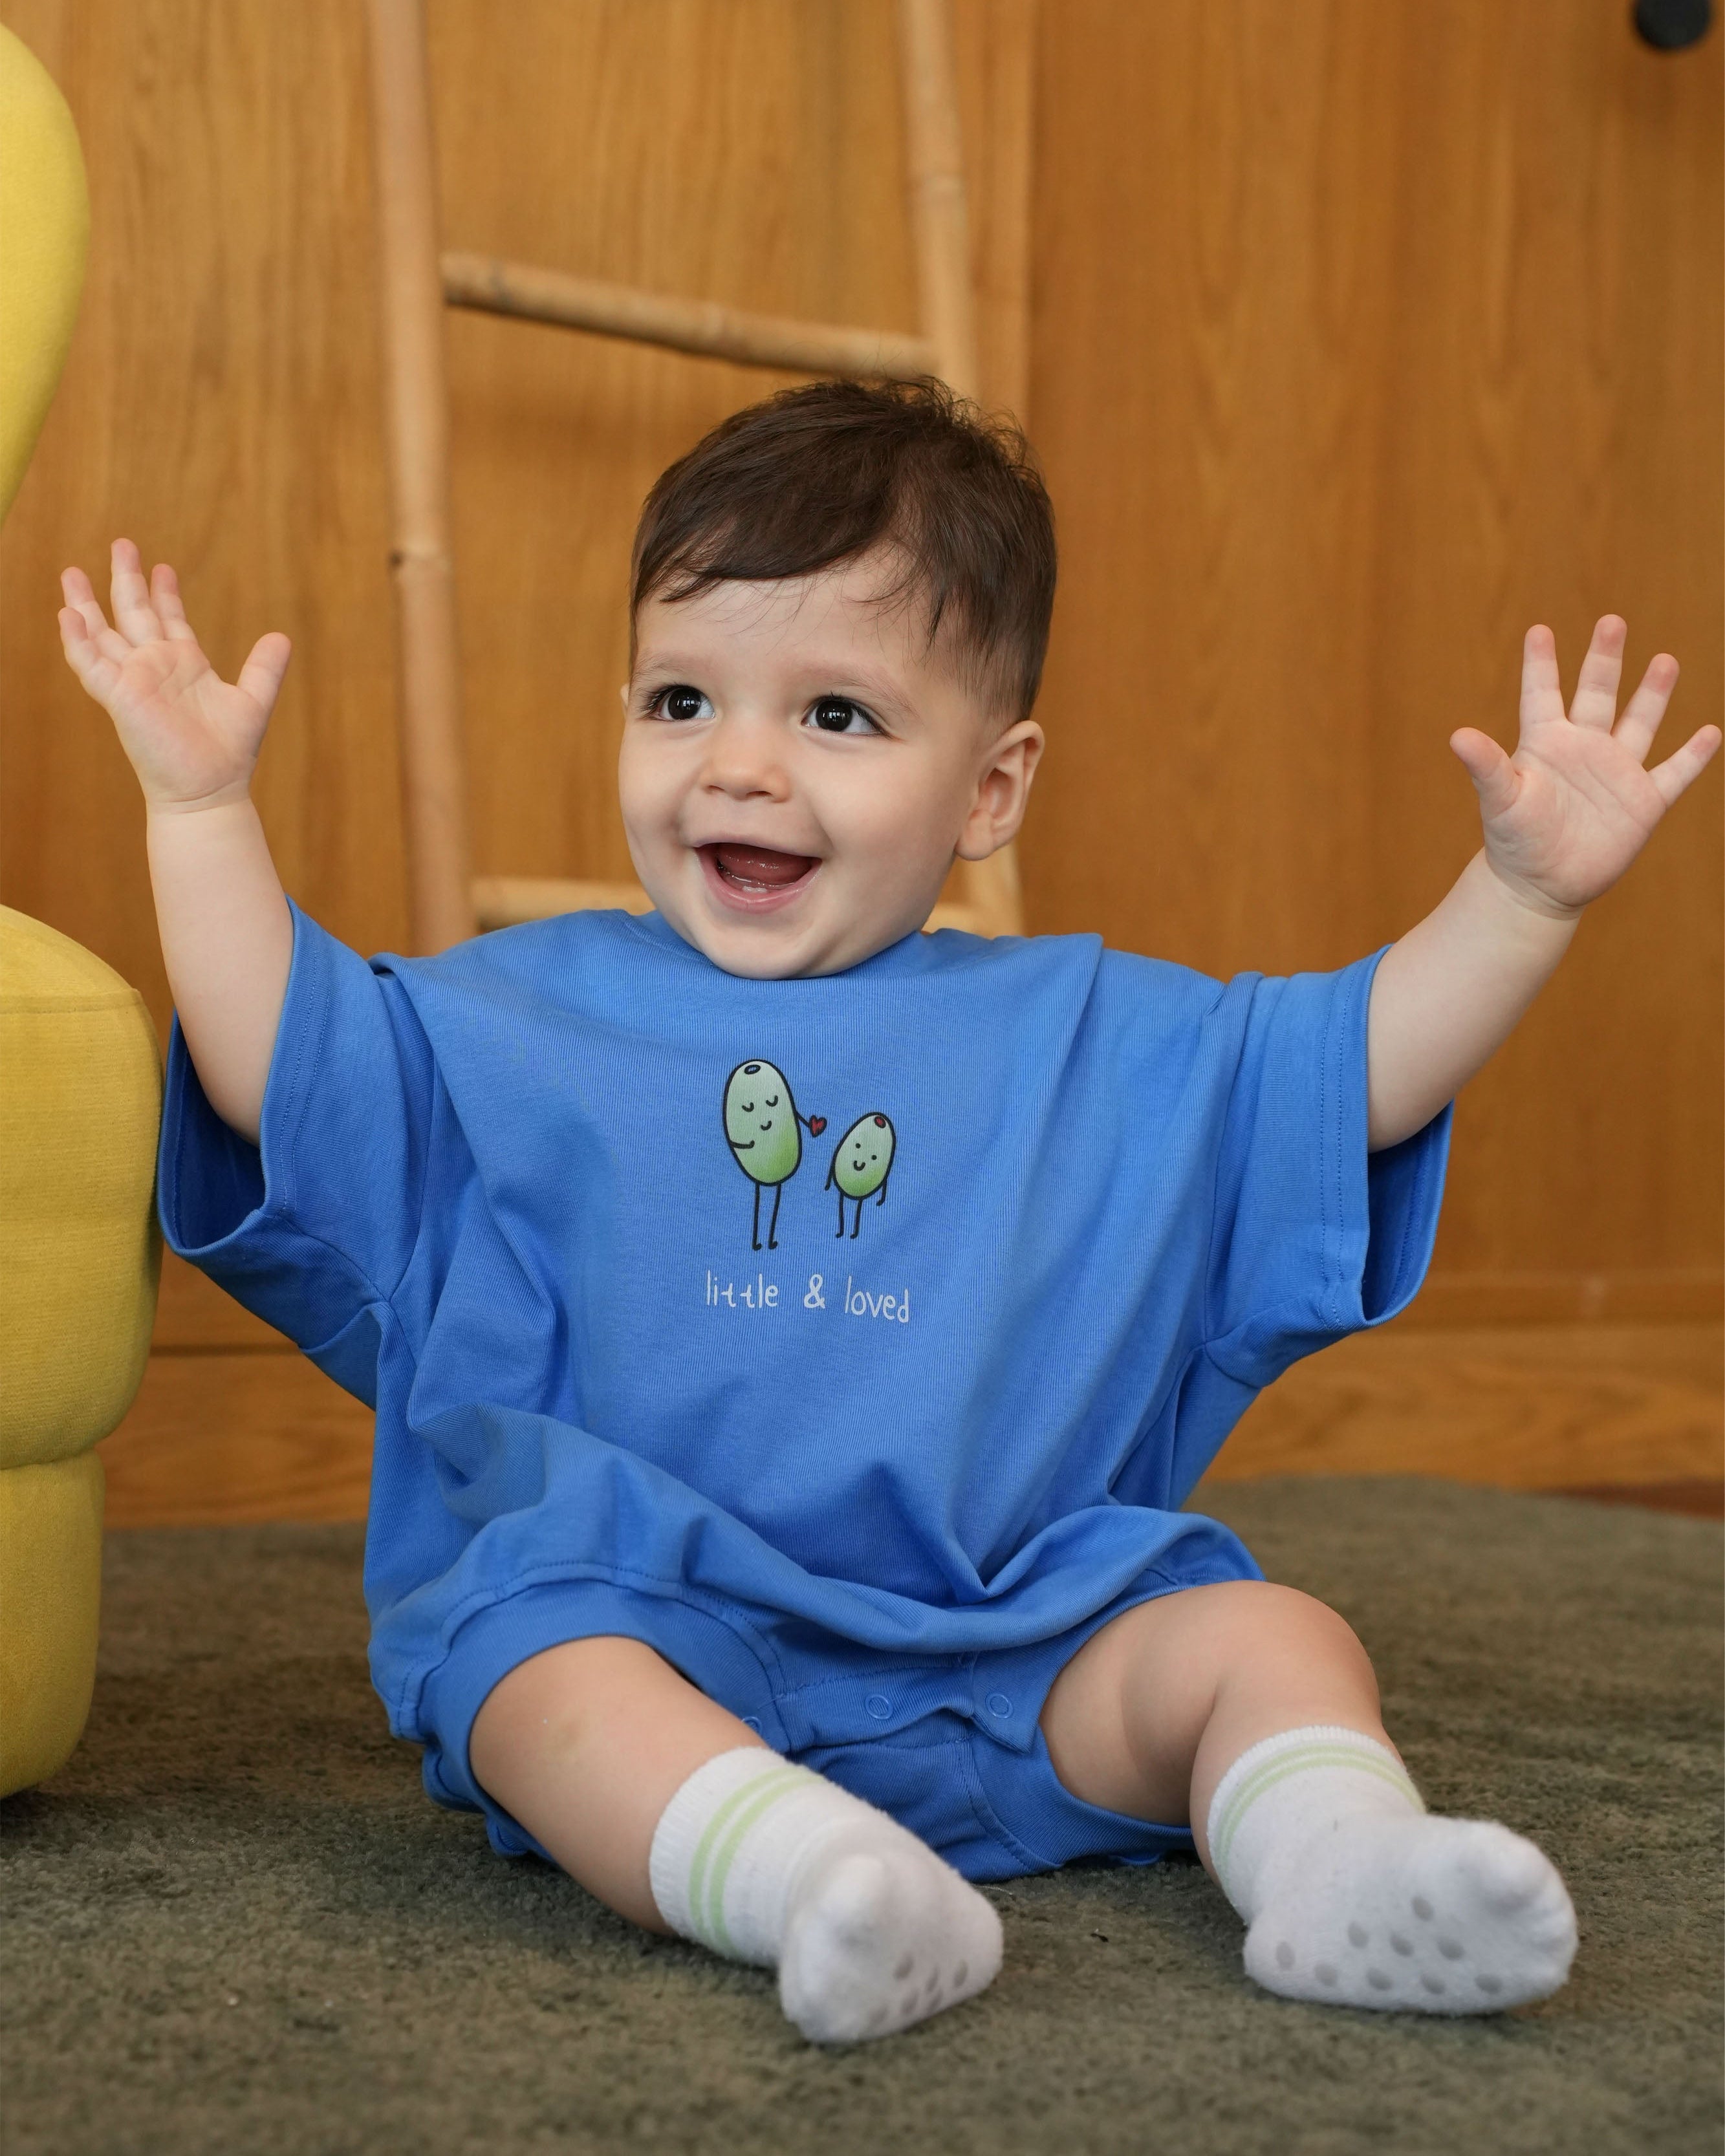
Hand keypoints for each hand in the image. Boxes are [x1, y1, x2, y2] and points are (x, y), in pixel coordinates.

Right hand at [59, 539, 290, 812]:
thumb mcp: (253, 701)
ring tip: (72, 573)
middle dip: (126, 580)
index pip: (169, 619)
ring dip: (85, 604)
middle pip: (132, 614)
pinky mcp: (119, 697)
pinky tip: (67, 614)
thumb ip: (264, 669)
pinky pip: (90, 664)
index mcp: (184, 664)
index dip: (166, 593)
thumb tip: (282, 637)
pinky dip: (77, 639)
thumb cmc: (227, 754)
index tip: (164, 567)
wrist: (209, 791)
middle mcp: (154, 668)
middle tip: (122, 543)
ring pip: (101, 634)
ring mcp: (133, 680)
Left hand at [1450, 617, 1719, 916]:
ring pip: (1639, 723)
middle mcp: (1583, 749)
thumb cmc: (1514, 842)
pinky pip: (1673, 773)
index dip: (1541, 664)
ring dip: (1653, 694)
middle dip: (1604, 659)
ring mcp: (1615, 773)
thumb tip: (1458, 736)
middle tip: (1611, 622)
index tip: (1539, 630)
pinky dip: (1693, 756)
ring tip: (1665, 660)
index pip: (1542, 695)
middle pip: (1596, 694)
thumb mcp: (1501, 801)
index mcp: (1545, 744)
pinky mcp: (1643, 803)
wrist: (1540, 887)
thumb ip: (1486, 767)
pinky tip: (1710, 733)